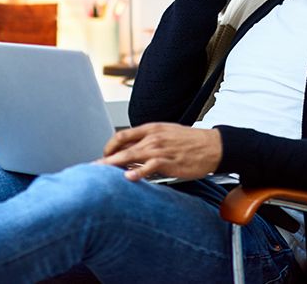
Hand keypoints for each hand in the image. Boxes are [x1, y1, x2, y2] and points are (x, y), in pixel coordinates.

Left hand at [98, 123, 221, 181]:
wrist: (213, 146)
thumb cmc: (191, 142)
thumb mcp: (167, 134)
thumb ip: (148, 141)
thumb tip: (131, 153)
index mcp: (152, 128)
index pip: (122, 135)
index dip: (109, 146)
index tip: (103, 156)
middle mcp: (153, 137)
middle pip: (122, 146)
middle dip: (105, 158)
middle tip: (93, 168)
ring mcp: (161, 149)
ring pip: (131, 155)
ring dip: (114, 164)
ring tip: (102, 172)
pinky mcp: (169, 161)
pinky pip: (150, 166)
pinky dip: (138, 172)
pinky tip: (129, 177)